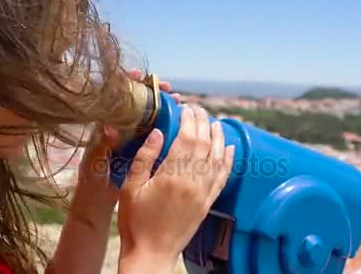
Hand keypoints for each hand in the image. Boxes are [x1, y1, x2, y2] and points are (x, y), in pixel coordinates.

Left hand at [76, 69, 179, 194]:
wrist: (96, 203)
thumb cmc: (93, 182)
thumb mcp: (97, 163)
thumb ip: (103, 144)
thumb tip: (109, 125)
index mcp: (104, 127)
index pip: (117, 97)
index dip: (128, 83)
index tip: (141, 76)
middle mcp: (117, 129)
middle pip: (137, 103)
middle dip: (153, 93)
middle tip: (169, 90)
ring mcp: (129, 139)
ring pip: (149, 116)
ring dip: (163, 107)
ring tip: (179, 101)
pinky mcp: (139, 151)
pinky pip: (154, 133)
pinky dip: (167, 125)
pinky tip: (181, 124)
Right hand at [117, 104, 234, 272]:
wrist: (152, 253)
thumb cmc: (136, 222)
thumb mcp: (130, 188)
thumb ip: (145, 158)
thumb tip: (158, 132)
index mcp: (171, 175)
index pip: (187, 137)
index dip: (188, 119)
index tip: (185, 107)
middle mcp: (192, 181)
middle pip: (203, 143)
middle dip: (202, 122)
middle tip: (197, 109)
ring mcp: (203, 192)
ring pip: (217, 157)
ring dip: (218, 137)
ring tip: (215, 122)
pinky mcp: (208, 203)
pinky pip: (223, 177)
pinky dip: (228, 161)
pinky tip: (230, 148)